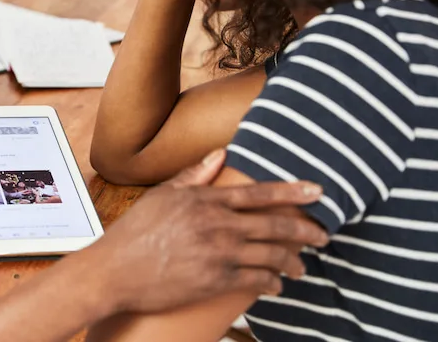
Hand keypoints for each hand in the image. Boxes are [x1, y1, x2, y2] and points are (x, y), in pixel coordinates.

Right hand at [85, 149, 327, 315]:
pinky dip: (272, 282)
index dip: (292, 192)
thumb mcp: (163, 195)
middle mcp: (218, 226)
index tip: (317, 193)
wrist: (115, 270)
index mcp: (206, 200)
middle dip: (306, 231)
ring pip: (272, 256)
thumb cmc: (135, 232)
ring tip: (301, 266)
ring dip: (292, 261)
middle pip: (275, 226)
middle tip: (322, 235)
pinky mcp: (216, 281)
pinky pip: (256, 280)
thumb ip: (194, 175)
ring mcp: (219, 255)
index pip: (260, 193)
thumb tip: (220, 154)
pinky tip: (277, 284)